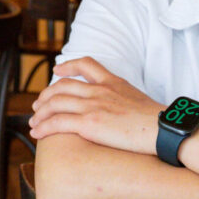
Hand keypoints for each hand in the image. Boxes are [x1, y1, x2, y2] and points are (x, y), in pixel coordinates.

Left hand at [29, 57, 161, 155]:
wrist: (164, 129)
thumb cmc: (158, 122)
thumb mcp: (140, 100)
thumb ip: (125, 99)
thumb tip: (123, 111)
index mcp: (113, 83)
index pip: (87, 64)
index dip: (68, 65)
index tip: (58, 70)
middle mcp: (100, 91)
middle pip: (62, 85)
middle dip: (45, 95)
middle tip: (38, 105)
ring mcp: (93, 105)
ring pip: (55, 103)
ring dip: (40, 113)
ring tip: (34, 122)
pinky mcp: (89, 123)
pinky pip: (57, 122)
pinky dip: (43, 127)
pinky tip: (37, 134)